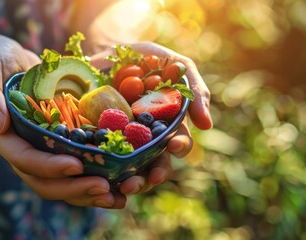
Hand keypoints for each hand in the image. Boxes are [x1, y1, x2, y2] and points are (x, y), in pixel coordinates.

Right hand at [0, 35, 126, 207]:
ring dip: (87, 194)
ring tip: (116, 198)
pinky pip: (74, 172)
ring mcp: (39, 151)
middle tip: (105, 188)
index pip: (24, 159)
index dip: (49, 166)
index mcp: (1, 136)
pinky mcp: (56, 148)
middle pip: (44, 181)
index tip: (76, 166)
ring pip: (61, 184)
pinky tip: (117, 187)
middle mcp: (20, 150)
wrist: (10, 62)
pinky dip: (93, 181)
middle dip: (73, 187)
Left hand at [90, 41, 212, 194]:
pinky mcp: (98, 138)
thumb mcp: (176, 64)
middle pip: (156, 163)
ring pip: (131, 168)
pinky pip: (103, 157)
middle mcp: (148, 136)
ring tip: (125, 185)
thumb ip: (194, 89)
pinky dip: (104, 170)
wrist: (107, 48)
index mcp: (168, 123)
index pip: (179, 142)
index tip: (173, 146)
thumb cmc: (147, 57)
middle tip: (148, 180)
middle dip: (155, 174)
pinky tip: (101, 176)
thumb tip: (207, 125)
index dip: (179, 147)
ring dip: (132, 180)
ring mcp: (123, 139)